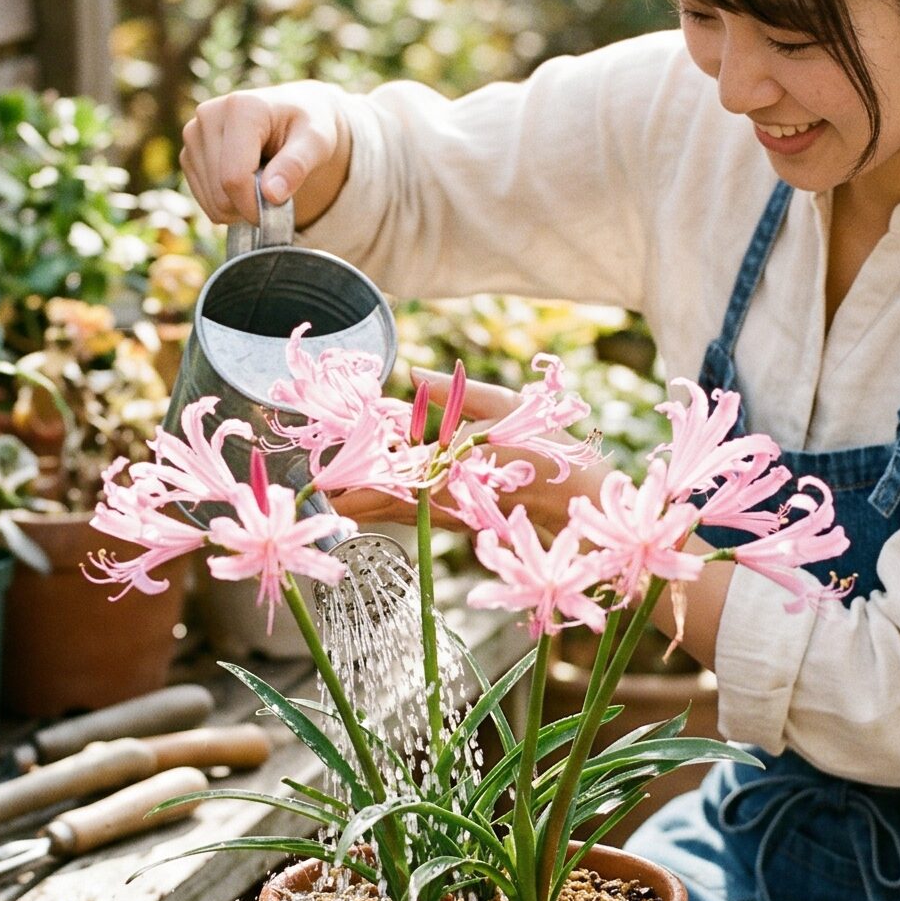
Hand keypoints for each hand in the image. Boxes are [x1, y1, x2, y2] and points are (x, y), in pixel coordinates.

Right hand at [180, 81, 352, 228]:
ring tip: (262, 181)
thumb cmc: (306, 127)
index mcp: (241, 108)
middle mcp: (209, 116)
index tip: (278, 211)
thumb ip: (297, 165)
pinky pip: (205, 202)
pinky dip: (228, 204)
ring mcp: (194, 135)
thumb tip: (272, 194)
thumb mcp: (317, 142)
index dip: (255, 206)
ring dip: (240, 206)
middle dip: (250, 205)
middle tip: (276, 190)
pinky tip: (246, 183)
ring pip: (211, 201)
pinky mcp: (188, 153)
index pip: (234, 177)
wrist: (292, 115)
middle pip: (220, 192)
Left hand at [328, 371, 609, 535]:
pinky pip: (417, 517)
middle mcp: (450, 497)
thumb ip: (454, 393)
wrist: (579, 501)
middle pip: (385, 500)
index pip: (393, 470)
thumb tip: (411, 373)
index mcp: (455, 465)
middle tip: (319, 487)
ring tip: (335, 495)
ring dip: (367, 504)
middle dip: (351, 497)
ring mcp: (455, 517)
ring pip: (398, 513)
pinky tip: (376, 498)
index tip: (328, 469)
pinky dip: (393, 507)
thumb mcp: (505, 406)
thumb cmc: (547, 447)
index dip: (357, 471)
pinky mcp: (462, 527)